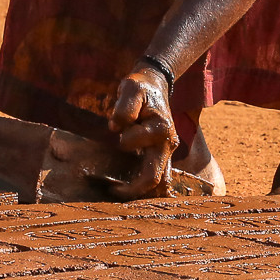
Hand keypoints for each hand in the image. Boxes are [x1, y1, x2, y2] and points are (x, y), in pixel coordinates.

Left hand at [106, 64, 178, 198]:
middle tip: (111, 191)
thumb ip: (125, 106)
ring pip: (158, 183)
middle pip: (155, 178)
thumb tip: (117, 127)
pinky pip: (156, 178)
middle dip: (132, 189)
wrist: (154, 86)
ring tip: (117, 192)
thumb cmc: (141, 88)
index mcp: (161, 129)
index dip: (122, 139)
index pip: (136, 143)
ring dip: (138, 191)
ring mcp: (166, 153)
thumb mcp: (132, 88)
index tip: (112, 127)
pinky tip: (125, 188)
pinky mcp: (161, 157)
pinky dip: (142, 187)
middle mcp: (168, 145)